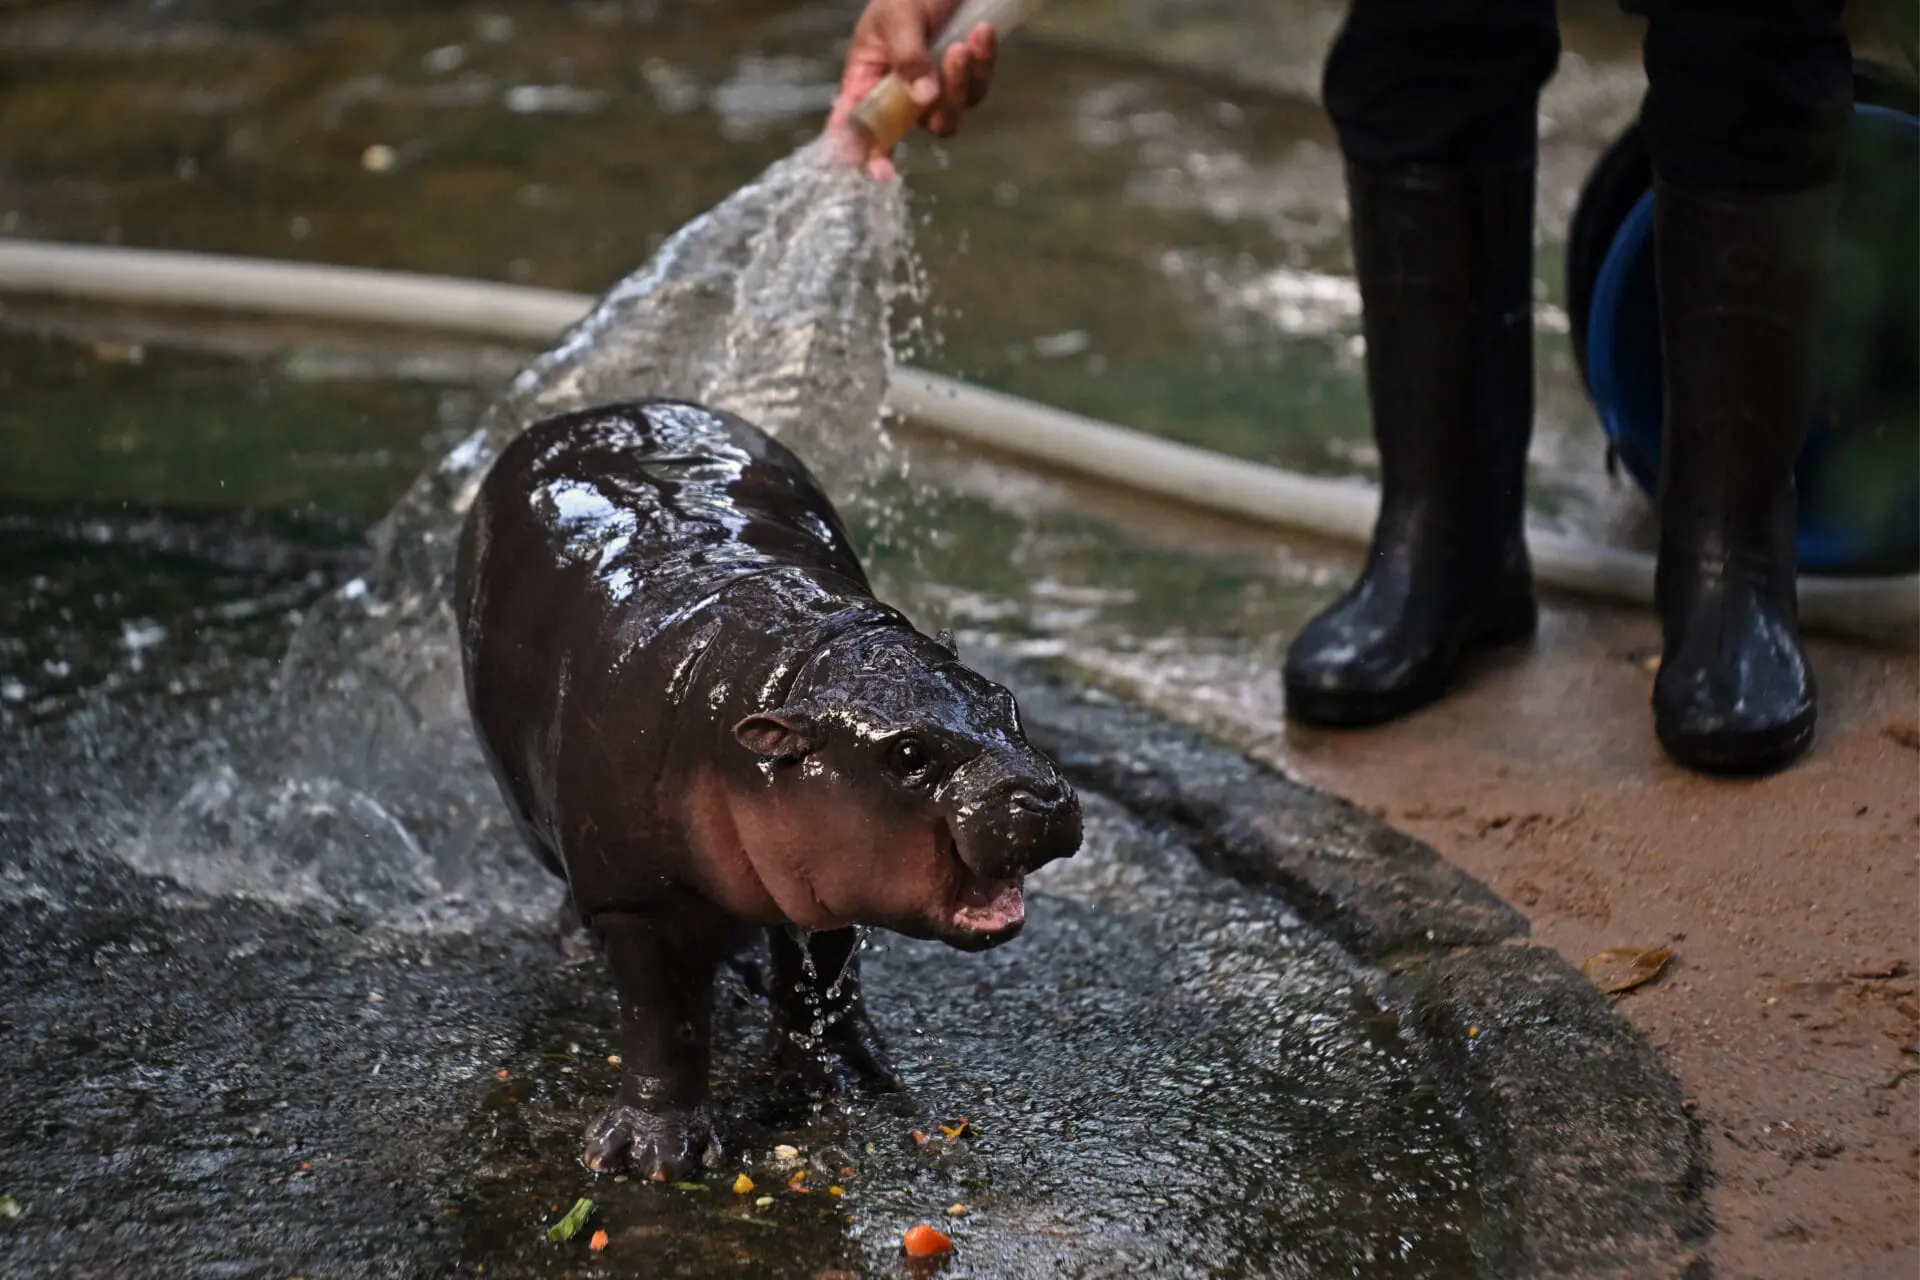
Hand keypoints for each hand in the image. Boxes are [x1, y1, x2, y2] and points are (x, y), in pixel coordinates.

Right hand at [826, 0, 997, 178]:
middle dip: (942, 102)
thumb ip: (907, 57)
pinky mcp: (965, 81)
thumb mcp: (897, 16)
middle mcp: (899, 94)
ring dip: (963, 80)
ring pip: (951, 115)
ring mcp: (934, 90)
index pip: (858, 127)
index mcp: (867, 80)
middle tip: (954, 54)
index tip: (881, 172)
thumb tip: (923, 97)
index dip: (866, 154)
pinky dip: (984, 61)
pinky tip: (983, 32)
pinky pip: (978, 89)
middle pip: (919, 127)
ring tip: (965, 41)